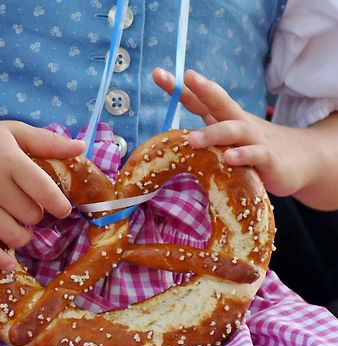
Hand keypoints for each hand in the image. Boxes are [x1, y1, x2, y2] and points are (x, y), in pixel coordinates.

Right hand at [0, 118, 84, 270]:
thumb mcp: (14, 132)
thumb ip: (48, 141)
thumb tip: (82, 146)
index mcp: (10, 159)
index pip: (44, 190)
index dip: (59, 205)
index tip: (62, 210)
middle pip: (31, 215)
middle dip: (36, 216)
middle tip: (29, 209)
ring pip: (14, 235)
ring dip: (23, 236)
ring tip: (20, 226)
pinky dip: (0, 259)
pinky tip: (10, 262)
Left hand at [152, 68, 316, 198]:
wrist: (297, 160)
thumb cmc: (253, 148)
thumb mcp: (227, 140)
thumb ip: (205, 135)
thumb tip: (174, 138)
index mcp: (224, 118)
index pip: (200, 100)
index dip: (180, 88)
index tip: (157, 74)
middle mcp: (238, 123)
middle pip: (221, 102)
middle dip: (204, 89)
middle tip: (187, 79)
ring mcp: (255, 140)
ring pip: (234, 130)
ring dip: (214, 133)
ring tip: (192, 139)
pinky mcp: (269, 160)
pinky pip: (255, 155)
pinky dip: (242, 156)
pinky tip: (229, 158)